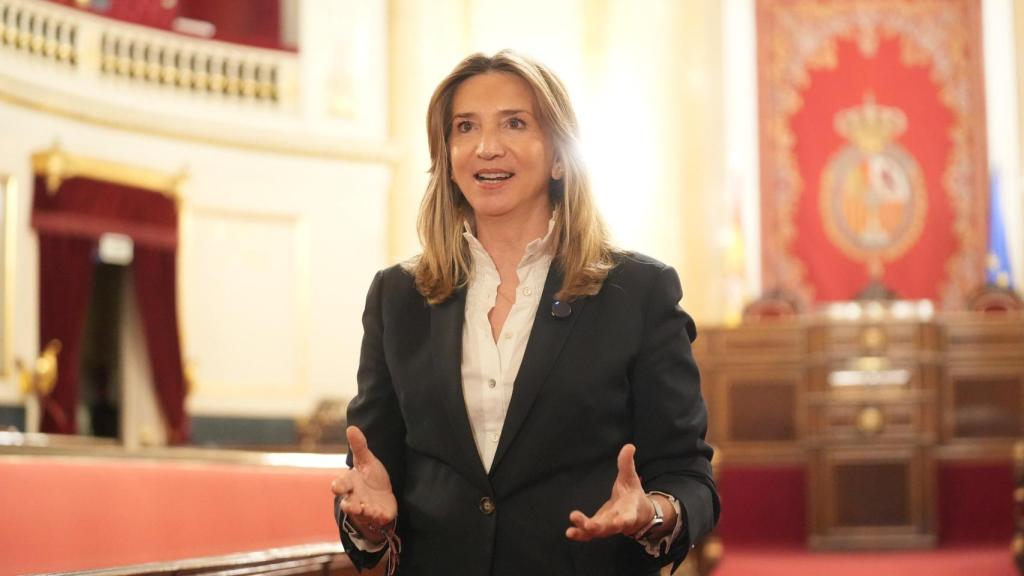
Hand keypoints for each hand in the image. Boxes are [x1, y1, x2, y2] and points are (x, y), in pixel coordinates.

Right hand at [331, 426, 397, 543]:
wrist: (382, 496)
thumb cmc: (370, 477)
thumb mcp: (366, 461)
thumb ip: (359, 447)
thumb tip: (351, 428)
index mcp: (350, 484)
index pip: (340, 485)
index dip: (338, 486)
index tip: (336, 487)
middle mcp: (355, 498)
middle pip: (348, 504)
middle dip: (350, 505)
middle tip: (351, 506)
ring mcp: (366, 509)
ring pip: (362, 514)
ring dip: (364, 512)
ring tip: (368, 509)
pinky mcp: (380, 516)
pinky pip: (378, 519)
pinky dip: (379, 517)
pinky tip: (381, 514)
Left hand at [565, 444, 657, 541]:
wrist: (636, 513)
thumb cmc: (632, 494)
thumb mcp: (631, 477)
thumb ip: (627, 464)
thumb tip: (629, 446)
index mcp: (629, 511)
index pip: (628, 517)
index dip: (624, 520)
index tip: (619, 522)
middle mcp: (618, 523)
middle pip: (609, 528)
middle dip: (599, 527)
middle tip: (589, 525)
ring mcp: (607, 528)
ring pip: (596, 533)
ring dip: (584, 532)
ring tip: (571, 531)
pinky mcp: (597, 529)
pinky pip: (588, 534)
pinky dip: (580, 535)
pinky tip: (569, 533)